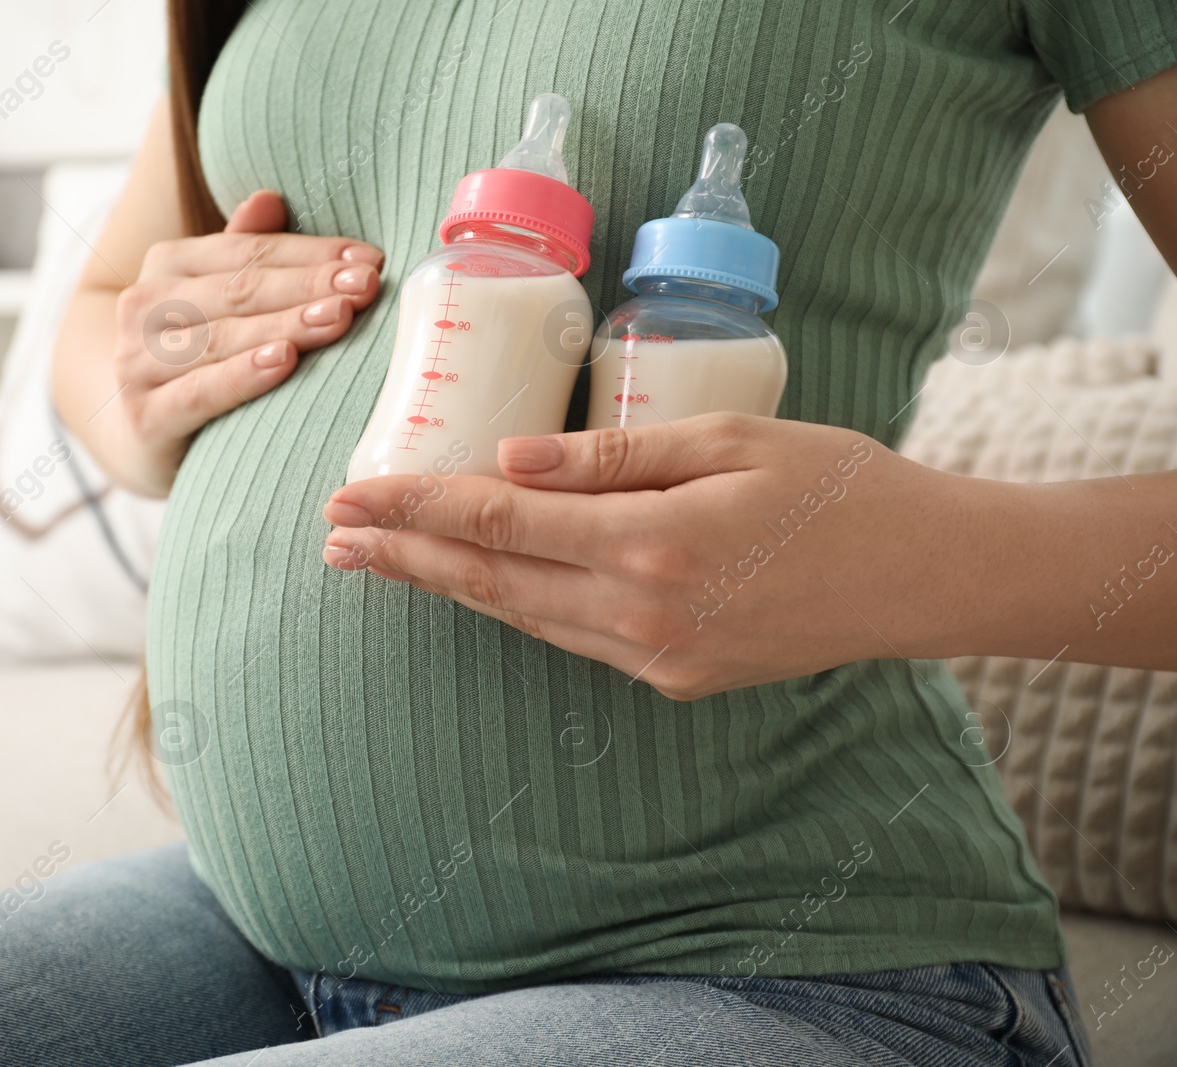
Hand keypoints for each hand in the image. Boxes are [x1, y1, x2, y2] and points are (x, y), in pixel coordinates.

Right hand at [97, 190, 382, 494]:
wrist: (140, 436)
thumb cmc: (198, 361)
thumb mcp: (218, 302)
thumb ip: (243, 254)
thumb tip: (270, 198)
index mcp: (166, 264)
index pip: (249, 252)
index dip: (311, 253)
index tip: (369, 260)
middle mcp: (144, 306)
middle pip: (240, 291)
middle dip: (308, 286)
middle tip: (365, 287)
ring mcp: (137, 362)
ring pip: (224, 338)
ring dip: (287, 326)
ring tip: (338, 318)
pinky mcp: (144, 416)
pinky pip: (201, 391)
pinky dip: (243, 376)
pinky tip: (284, 362)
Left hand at [322, 414, 981, 700]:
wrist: (923, 578)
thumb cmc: (837, 484)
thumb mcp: (727, 441)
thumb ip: (608, 458)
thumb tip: (505, 464)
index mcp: (647, 544)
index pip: (496, 523)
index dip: (413, 508)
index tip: (348, 497)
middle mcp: (639, 616)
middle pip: (490, 582)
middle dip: (403, 557)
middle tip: (331, 538)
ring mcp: (655, 660)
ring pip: (523, 618)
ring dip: (447, 588)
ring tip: (381, 563)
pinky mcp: (675, 678)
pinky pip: (571, 637)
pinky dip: (515, 606)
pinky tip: (481, 585)